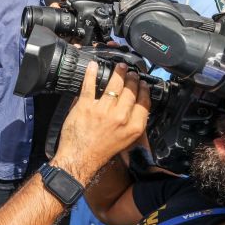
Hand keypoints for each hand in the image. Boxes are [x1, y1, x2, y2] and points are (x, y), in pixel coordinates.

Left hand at [55, 62, 149, 183]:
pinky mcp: (85, 106)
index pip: (144, 103)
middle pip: (130, 91)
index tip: (143, 84)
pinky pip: (89, 85)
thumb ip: (131, 124)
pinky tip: (93, 66)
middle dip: (132, 79)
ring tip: (119, 67)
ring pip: (113, 86)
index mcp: (132, 127)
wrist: (80, 158)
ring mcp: (102, 110)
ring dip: (118, 73)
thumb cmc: (101, 151)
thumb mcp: (125, 140)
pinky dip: (91, 73)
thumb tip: (135, 109)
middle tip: (131, 73)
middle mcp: (120, 117)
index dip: (144, 91)